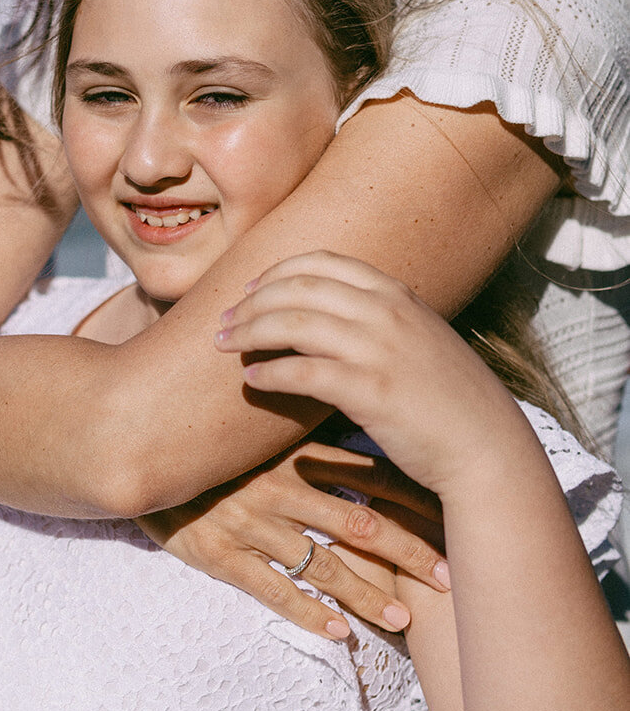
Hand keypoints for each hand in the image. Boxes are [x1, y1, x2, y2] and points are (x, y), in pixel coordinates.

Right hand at [137, 436, 446, 637]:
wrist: (129, 444)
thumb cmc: (198, 431)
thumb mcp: (251, 416)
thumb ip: (297, 413)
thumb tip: (351, 404)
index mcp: (291, 450)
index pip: (366, 474)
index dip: (412, 497)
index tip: (453, 517)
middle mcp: (278, 487)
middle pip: (357, 522)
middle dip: (406, 552)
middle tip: (448, 576)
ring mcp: (250, 523)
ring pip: (320, 563)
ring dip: (365, 593)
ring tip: (403, 619)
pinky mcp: (219, 552)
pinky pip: (269, 588)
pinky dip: (306, 611)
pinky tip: (337, 632)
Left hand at [216, 251, 527, 496]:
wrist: (488, 448)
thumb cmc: (447, 400)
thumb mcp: (419, 338)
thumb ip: (378, 319)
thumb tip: (326, 316)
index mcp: (397, 294)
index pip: (321, 262)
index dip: (277, 271)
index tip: (251, 289)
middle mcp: (387, 312)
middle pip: (298, 288)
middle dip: (252, 301)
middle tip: (223, 321)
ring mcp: (380, 349)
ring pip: (293, 322)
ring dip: (249, 331)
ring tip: (223, 346)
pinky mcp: (371, 392)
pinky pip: (303, 371)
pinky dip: (270, 372)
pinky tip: (253, 380)